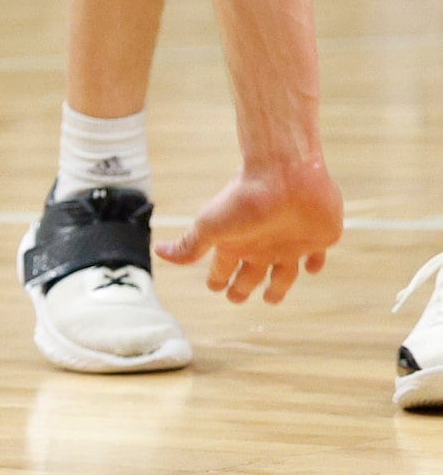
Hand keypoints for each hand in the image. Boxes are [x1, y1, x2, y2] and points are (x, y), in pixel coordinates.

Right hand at [155, 156, 343, 303]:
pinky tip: (313, 268)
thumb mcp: (211, 225)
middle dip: (241, 287)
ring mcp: (289, 243)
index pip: (222, 268)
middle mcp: (261, 245)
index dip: (217, 279)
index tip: (214, 288)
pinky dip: (315, 264)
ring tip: (272, 298)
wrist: (284, 176)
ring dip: (277, 286)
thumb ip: (190, 244)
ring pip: (283, 273)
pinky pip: (316, 257)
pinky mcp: (315, 238)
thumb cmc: (244, 200)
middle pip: (250, 274)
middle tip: (234, 298)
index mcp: (236, 243)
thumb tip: (158, 252)